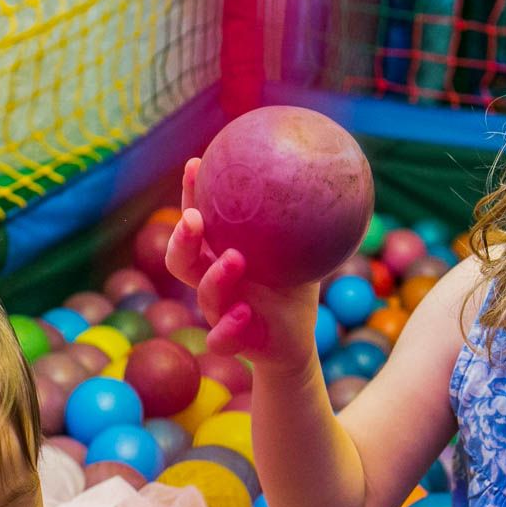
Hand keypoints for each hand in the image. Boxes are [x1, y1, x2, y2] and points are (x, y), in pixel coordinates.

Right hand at [164, 157, 320, 371]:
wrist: (294, 338)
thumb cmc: (293, 286)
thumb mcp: (302, 249)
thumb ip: (303, 217)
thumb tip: (324, 165)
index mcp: (221, 252)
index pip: (198, 220)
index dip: (191, 194)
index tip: (196, 165)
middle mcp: (213, 279)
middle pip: (182, 259)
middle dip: (182, 238)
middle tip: (194, 219)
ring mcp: (218, 311)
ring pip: (204, 295)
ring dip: (215, 278)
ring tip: (234, 259)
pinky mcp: (230, 341)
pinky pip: (220, 339)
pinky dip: (228, 327)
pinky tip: (245, 312)